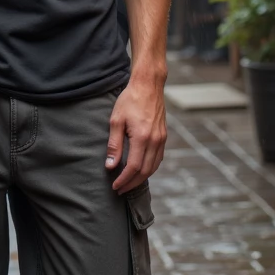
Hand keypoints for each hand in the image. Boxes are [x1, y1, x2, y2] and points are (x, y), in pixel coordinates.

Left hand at [105, 74, 166, 193]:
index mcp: (142, 138)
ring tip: (128, 183)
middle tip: (120, 189)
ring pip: (153, 167)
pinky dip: (149, 169)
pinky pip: (158, 159)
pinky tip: (140, 171)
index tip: (115, 186)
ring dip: (141, 178)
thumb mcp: (116, 121)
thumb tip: (110, 165)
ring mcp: (161, 139)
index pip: (133, 167)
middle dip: (132, 183)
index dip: (123, 179)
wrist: (148, 85)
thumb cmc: (130, 100)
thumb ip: (114, 145)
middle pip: (145, 171)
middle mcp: (155, 141)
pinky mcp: (163, 136)